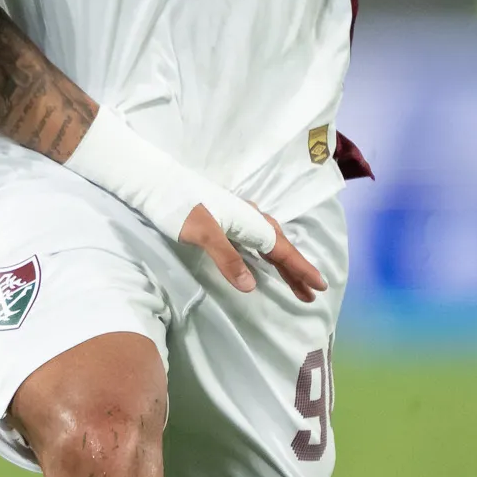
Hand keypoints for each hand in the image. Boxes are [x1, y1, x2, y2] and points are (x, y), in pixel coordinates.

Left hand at [177, 203, 326, 302]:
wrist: (157, 182)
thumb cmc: (180, 207)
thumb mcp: (203, 234)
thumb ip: (228, 259)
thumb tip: (252, 286)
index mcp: (250, 222)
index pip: (282, 250)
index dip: (301, 269)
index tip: (319, 286)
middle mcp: (250, 218)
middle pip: (280, 248)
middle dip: (296, 272)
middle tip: (311, 295)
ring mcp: (239, 217)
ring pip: (269, 243)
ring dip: (283, 264)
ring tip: (295, 284)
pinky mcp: (227, 218)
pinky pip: (257, 239)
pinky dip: (267, 254)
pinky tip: (264, 260)